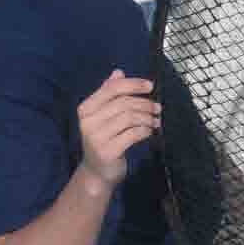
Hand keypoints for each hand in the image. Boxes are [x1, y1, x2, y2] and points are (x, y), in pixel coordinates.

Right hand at [75, 69, 159, 186]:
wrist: (97, 172)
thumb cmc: (104, 139)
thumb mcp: (104, 115)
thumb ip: (109, 94)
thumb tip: (118, 72)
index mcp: (86, 109)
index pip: (112, 89)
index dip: (133, 84)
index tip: (151, 86)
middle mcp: (88, 121)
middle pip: (123, 103)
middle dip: (145, 103)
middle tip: (158, 108)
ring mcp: (96, 137)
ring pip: (129, 118)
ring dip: (147, 117)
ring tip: (155, 120)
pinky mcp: (107, 151)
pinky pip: (133, 134)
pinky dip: (145, 130)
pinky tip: (150, 131)